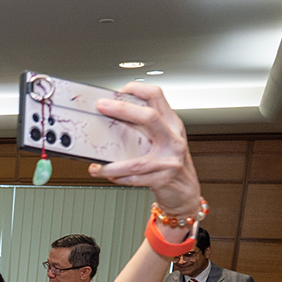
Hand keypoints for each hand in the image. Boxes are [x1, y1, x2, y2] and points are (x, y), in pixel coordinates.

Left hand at [89, 83, 200, 237]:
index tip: (118, 90)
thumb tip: (111, 118)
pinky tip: (108, 175)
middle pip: (149, 117)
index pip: (158, 96)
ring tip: (96, 166)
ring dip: (111, 165)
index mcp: (172, 124)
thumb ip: (144, 128)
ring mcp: (169, 159)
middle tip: (101, 106)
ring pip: (135, 160)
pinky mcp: (163, 178)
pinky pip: (133, 178)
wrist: (185, 192)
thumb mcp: (163, 140)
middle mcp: (173, 139)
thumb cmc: (169, 163)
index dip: (138, 89)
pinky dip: (117, 177)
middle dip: (122, 109)